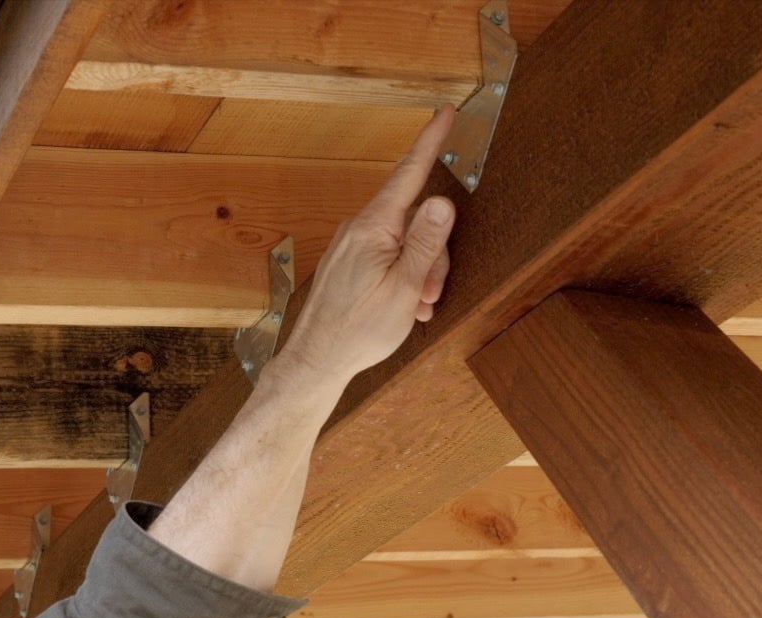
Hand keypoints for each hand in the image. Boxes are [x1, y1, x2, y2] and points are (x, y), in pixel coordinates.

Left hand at [277, 105, 456, 384]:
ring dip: (419, 273)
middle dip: (433, 254)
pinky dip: (402, 279)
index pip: (409, 173)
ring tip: (414, 307)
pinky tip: (403, 306)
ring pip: (403, 243)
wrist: (315, 361)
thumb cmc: (358, 330)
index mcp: (373, 228)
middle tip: (430, 294)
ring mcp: (351, 246)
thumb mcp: (405, 288)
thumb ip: (426, 243)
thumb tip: (443, 200)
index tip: (446, 112)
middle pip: (415, 220)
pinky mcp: (348, 262)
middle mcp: (358, 229)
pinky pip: (387, 258)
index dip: (431, 142)